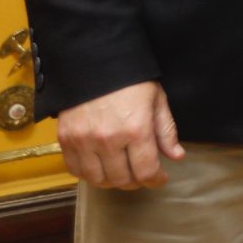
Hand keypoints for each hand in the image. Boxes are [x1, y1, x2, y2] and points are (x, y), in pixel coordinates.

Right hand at [56, 80, 184, 189]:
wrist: (93, 60)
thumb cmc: (131, 79)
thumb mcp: (156, 99)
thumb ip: (166, 131)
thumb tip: (177, 156)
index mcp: (136, 129)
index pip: (146, 171)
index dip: (156, 179)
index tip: (160, 178)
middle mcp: (109, 140)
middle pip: (122, 180)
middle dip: (136, 181)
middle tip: (141, 173)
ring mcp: (84, 141)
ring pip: (98, 180)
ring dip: (112, 181)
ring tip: (121, 172)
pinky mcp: (66, 139)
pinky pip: (76, 170)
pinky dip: (88, 174)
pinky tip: (99, 166)